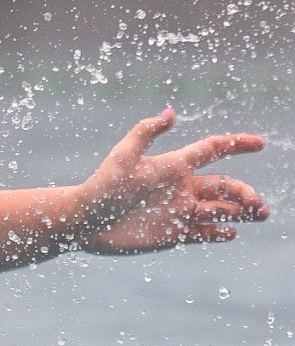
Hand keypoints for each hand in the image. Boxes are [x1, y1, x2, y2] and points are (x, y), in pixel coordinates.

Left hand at [79, 107, 267, 254]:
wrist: (86, 221)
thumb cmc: (103, 186)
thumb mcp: (124, 156)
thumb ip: (146, 132)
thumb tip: (171, 111)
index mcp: (173, 166)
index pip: (211, 150)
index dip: (236, 144)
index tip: (260, 142)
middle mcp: (181, 188)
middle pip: (224, 186)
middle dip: (244, 192)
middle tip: (255, 203)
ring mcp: (179, 212)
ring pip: (221, 210)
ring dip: (242, 212)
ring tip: (258, 214)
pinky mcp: (173, 234)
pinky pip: (204, 233)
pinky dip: (220, 233)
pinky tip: (230, 232)